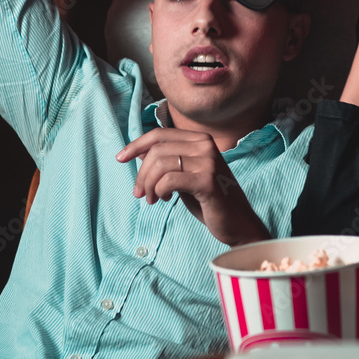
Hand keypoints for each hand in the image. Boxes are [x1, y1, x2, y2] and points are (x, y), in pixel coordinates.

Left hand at [117, 128, 270, 246]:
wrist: (238, 223)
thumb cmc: (210, 200)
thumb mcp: (185, 176)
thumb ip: (168, 162)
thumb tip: (138, 152)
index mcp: (201, 140)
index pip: (160, 134)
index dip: (136, 145)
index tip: (120, 158)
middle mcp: (206, 146)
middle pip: (157, 150)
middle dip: (142, 174)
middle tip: (140, 193)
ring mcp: (209, 162)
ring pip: (160, 164)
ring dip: (149, 185)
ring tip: (152, 199)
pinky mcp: (208, 181)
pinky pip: (169, 180)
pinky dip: (160, 191)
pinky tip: (164, 200)